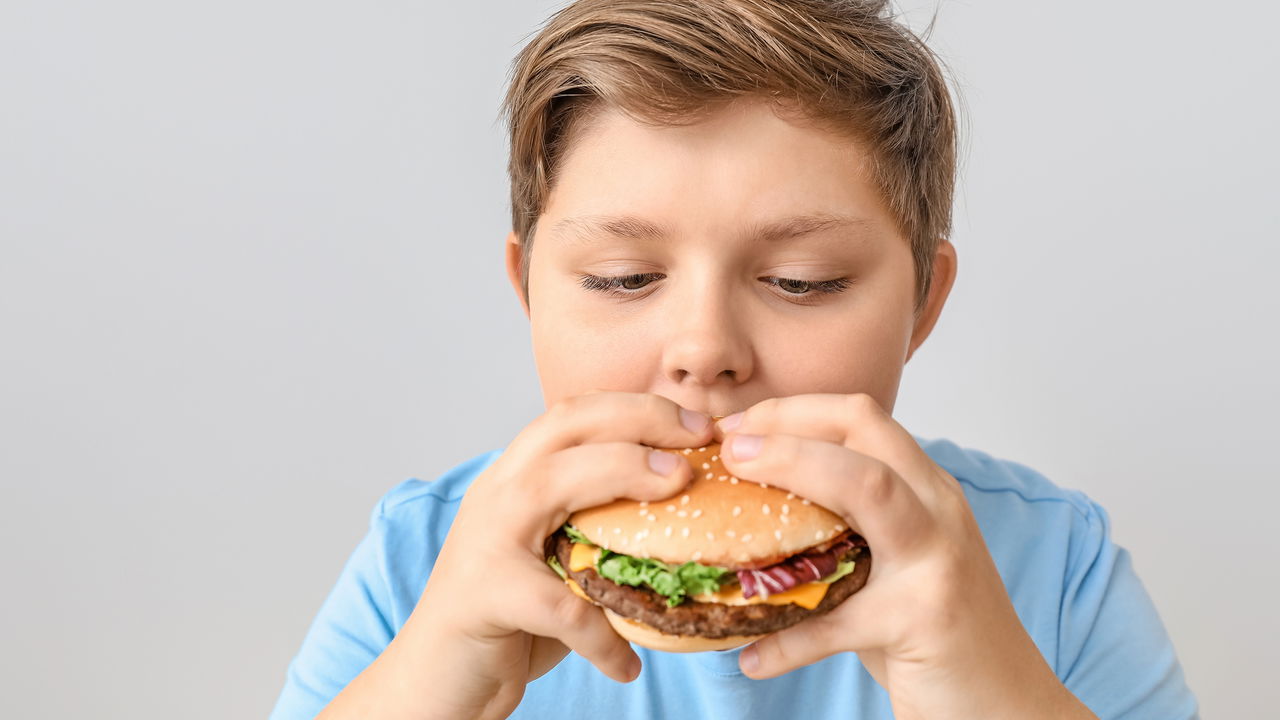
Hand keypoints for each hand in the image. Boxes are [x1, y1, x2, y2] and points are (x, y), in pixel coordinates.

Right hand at [356, 392, 714, 719]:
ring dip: (623, 472)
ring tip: (679, 487)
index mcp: (516, 476)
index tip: (698, 423)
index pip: (575, 414)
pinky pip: (558, 606)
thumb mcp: (558, 557)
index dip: (638, 408)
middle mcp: (497, 492)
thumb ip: (600, 527)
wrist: (435, 679)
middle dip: (639, 418)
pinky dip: (600, 634)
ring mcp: (485, 537)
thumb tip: (692, 516)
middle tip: (699, 435)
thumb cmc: (510, 620)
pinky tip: (627, 663)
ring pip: (553, 482)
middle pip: (566, 424)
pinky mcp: (484, 594)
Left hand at [715, 393, 1096, 719]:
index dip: (792, 410)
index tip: (736, 426)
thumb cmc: (936, 635)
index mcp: (926, 490)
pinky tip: (751, 656)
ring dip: (792, 469)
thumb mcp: (896, 563)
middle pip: (864, 430)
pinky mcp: (926, 619)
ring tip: (730, 482)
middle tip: (728, 443)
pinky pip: (840, 620)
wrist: (1010, 708)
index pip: (862, 416)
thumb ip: (845, 529)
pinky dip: (788, 639)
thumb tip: (749, 514)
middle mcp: (938, 510)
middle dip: (788, 423)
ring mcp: (937, 559)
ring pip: (866, 487)